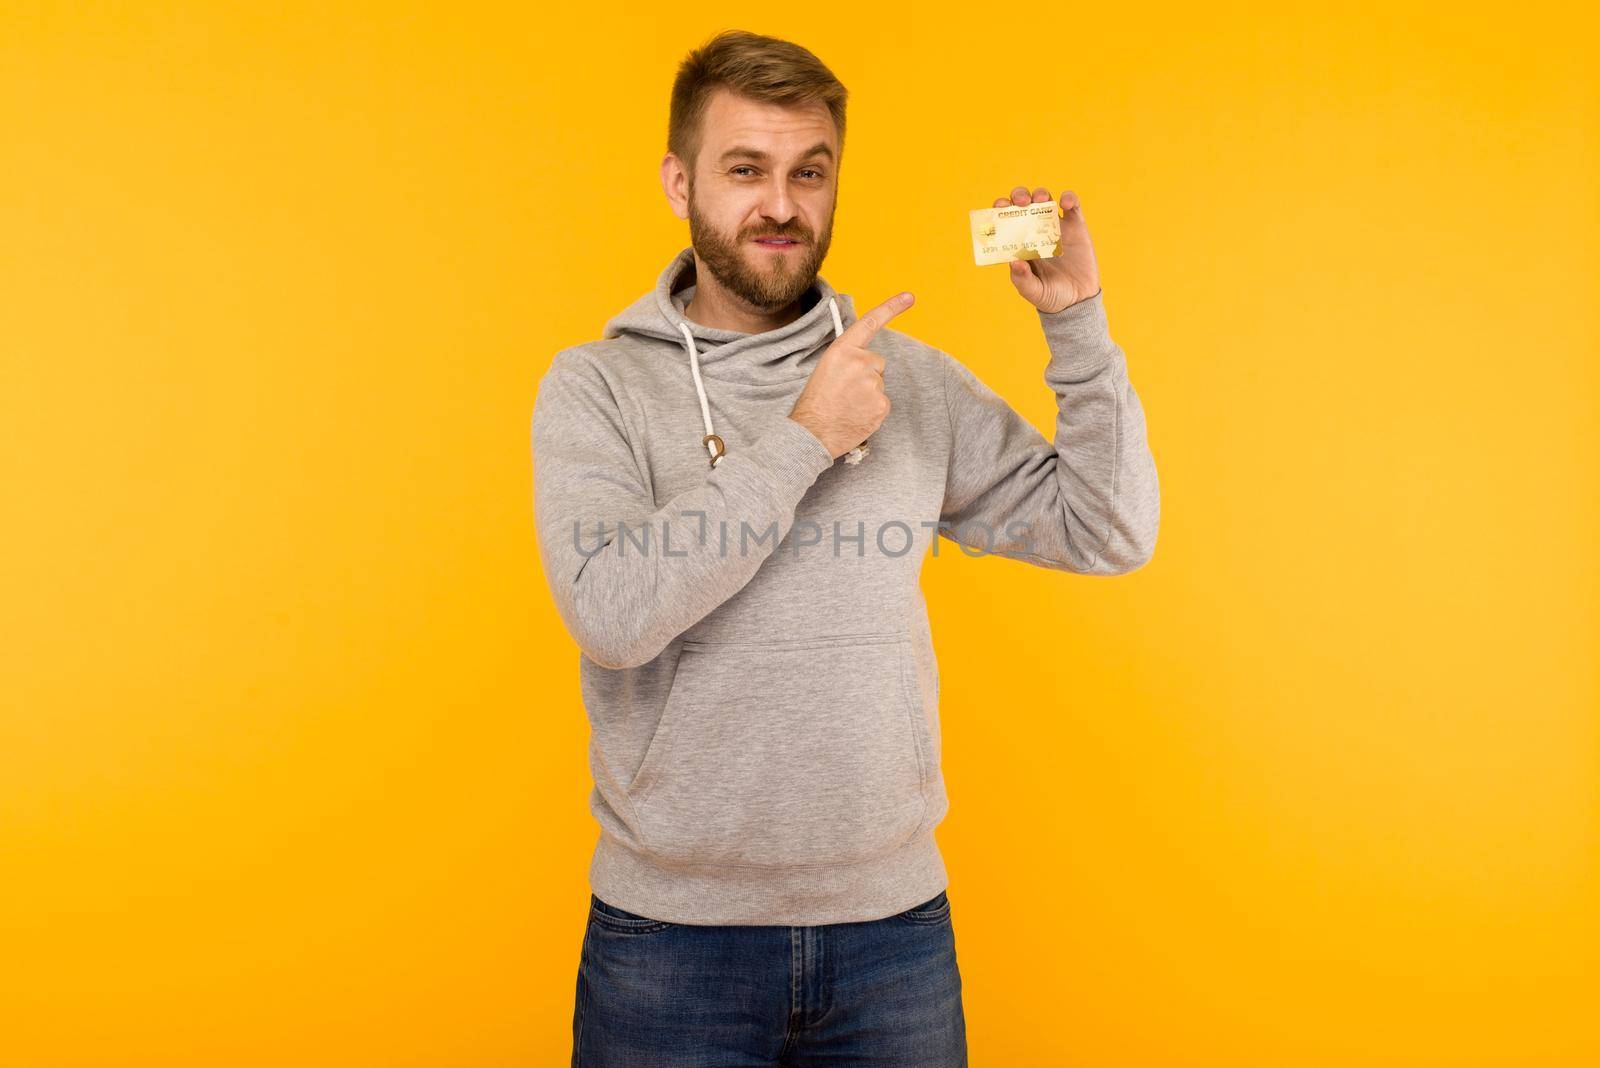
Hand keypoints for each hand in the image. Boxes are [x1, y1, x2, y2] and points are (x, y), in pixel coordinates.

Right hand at [789, 291, 913, 457]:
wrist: (811, 435)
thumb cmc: (815, 404)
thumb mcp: (826, 370)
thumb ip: (847, 360)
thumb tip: (866, 363)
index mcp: (842, 350)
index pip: (870, 323)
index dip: (892, 307)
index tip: (909, 297)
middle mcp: (860, 362)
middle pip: (877, 362)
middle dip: (867, 374)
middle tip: (846, 392)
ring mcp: (873, 383)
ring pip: (879, 384)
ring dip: (868, 393)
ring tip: (848, 406)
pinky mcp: (882, 404)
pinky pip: (883, 402)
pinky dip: (873, 410)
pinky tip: (856, 415)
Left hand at [998, 186, 1100, 312]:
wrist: (1079, 301)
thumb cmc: (1051, 296)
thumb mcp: (1034, 292)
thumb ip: (1022, 279)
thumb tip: (1013, 261)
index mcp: (1019, 242)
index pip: (1005, 219)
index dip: (1000, 209)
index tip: (1000, 208)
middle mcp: (1034, 230)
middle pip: (1023, 202)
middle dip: (1019, 195)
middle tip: (1021, 202)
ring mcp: (1055, 226)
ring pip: (1045, 198)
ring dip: (1040, 193)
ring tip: (1041, 200)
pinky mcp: (1076, 226)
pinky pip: (1073, 205)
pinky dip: (1069, 198)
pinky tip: (1065, 204)